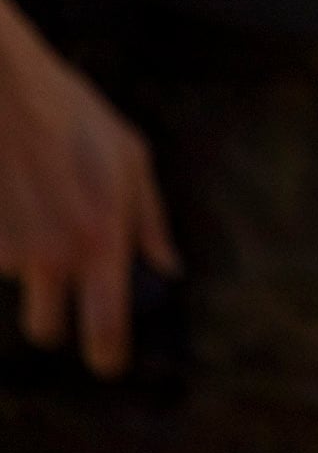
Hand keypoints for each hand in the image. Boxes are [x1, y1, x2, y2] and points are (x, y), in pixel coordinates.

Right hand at [0, 0, 173, 376]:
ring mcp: (6, 249)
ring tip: (33, 198)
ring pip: (14, 280)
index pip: (106, 326)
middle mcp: (51, 254)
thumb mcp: (130, 157)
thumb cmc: (69, 114)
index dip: (107, 353)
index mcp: (101, 237)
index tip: (108, 364)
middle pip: (46, 327)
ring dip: (23, 256)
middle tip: (61, 288)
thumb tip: (166, 267)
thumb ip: (150, 220)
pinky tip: (8, 191)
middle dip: (54, 316)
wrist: (0, 88)